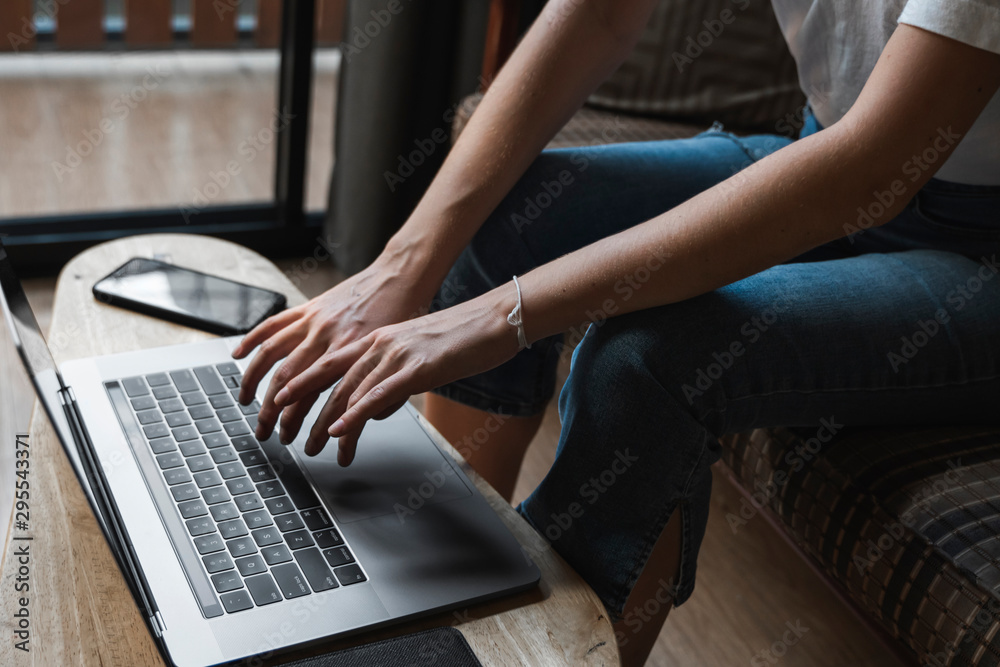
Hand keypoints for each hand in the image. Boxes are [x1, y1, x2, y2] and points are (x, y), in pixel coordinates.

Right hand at [232, 253, 436, 443]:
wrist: (400, 278)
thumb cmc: (402, 318)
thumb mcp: (392, 359)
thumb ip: (373, 385)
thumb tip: (364, 419)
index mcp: (348, 355)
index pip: (314, 397)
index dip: (297, 421)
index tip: (290, 439)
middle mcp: (327, 339)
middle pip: (288, 382)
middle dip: (271, 413)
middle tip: (265, 432)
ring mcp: (313, 322)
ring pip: (273, 355)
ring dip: (253, 381)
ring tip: (245, 401)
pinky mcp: (308, 307)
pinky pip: (273, 324)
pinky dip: (252, 339)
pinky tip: (238, 355)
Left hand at [271, 291, 518, 464]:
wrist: (495, 318)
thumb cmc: (463, 337)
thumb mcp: (417, 359)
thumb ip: (391, 381)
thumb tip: (374, 408)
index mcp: (377, 337)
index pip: (328, 364)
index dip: (300, 385)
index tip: (281, 406)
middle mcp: (379, 342)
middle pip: (328, 379)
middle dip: (303, 411)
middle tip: (289, 437)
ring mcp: (395, 353)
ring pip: (347, 391)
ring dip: (325, 424)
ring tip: (312, 447)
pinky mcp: (415, 368)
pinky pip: (376, 394)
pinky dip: (354, 415)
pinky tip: (339, 431)